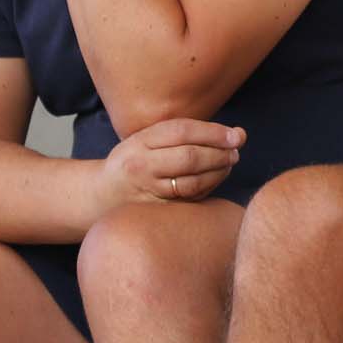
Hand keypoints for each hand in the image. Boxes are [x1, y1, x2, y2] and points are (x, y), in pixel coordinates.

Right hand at [97, 118, 243, 216]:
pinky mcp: (157, 210)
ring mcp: (148, 191)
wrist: (104, 194)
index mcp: (140, 142)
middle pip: (189, 158)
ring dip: (218, 172)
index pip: (182, 131)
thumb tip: (238, 134)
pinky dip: (209, 187)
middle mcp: (142, 166)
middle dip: (219, 153)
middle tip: (235, 151)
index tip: (236, 135)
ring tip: (229, 163)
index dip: (213, 132)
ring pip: (192, 182)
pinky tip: (216, 178)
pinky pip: (190, 199)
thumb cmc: (136, 159)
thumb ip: (188, 133)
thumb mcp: (149, 138)